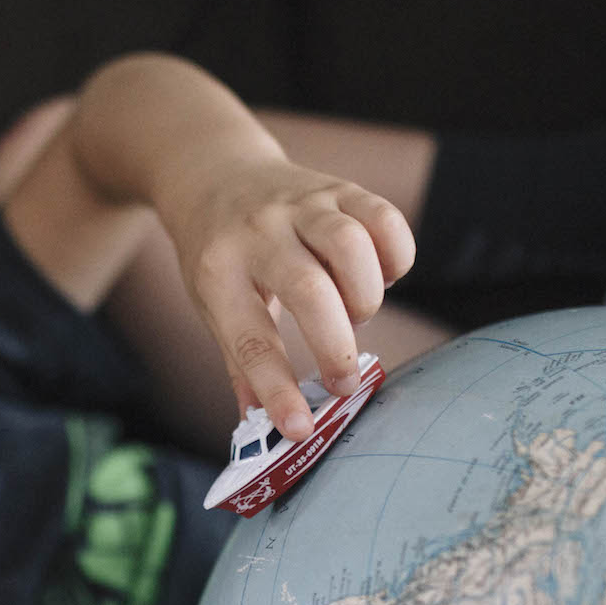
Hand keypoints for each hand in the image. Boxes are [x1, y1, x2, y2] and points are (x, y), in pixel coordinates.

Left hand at [169, 158, 413, 440]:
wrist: (214, 173)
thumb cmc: (218, 256)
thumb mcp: (210, 306)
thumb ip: (242, 364)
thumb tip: (265, 431)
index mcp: (219, 274)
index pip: (250, 340)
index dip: (278, 389)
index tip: (301, 429)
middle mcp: (259, 233)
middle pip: (309, 289)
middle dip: (335, 345)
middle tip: (344, 381)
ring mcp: (302, 206)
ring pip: (351, 245)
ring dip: (365, 296)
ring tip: (355, 315)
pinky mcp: (340, 189)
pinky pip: (384, 220)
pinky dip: (394, 258)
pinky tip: (379, 277)